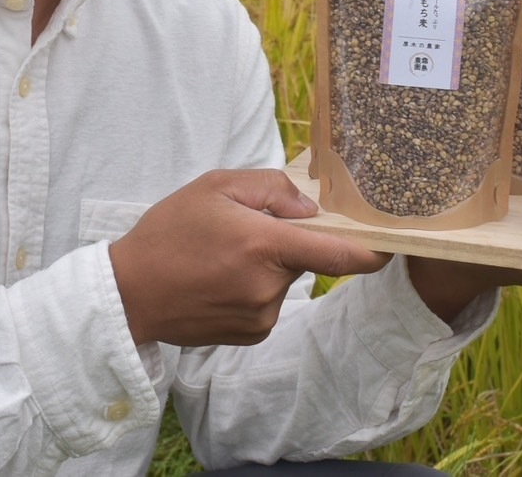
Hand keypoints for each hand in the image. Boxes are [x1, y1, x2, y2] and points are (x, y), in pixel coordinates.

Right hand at [108, 169, 390, 346]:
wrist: (129, 294)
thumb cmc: (169, 233)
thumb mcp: (215, 187)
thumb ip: (271, 189)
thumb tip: (310, 210)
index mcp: (264, 246)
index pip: (340, 253)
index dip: (374, 250)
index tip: (393, 244)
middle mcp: (269, 287)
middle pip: (304, 258)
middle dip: (285, 243)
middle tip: (241, 232)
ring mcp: (261, 317)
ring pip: (284, 281)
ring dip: (267, 268)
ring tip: (220, 260)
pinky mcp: (251, 335)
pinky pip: (269, 304)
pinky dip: (254, 290)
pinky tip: (218, 283)